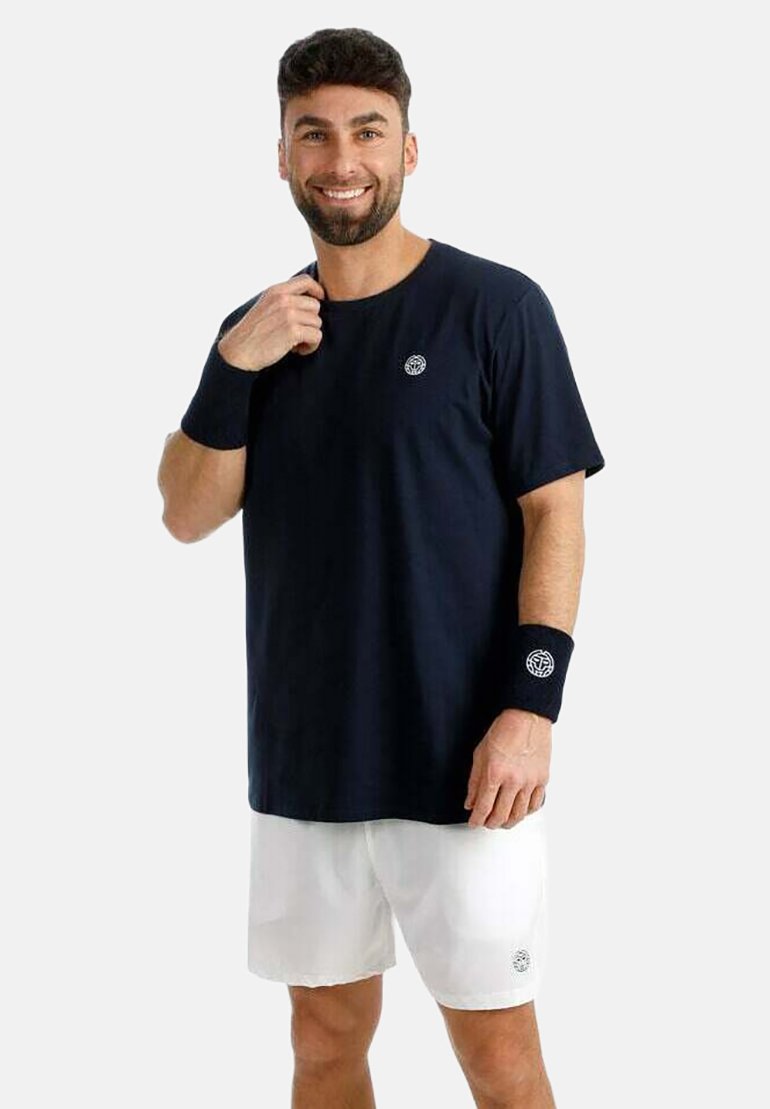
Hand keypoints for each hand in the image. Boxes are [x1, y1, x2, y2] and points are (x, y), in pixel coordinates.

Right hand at [217, 273, 325, 371]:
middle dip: (310, 321)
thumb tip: (310, 300)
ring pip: (317, 323)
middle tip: (298, 333)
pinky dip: (310, 346)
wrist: (239, 351)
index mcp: (276, 291)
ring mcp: (288, 314)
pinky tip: (298, 350)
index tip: (318, 302)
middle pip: (315, 306)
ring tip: (296, 343)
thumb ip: (284, 300)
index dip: (317, 290)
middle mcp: (283, 299)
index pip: (305, 280)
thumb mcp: (266, 306)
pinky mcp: (293, 331)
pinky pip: (316, 336)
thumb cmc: (254, 332)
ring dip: (310, 335)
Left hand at [464, 709, 549, 827]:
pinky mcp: (542, 779)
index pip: (483, 807)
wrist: (527, 717)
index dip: (476, 819)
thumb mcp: (480, 754)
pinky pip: (535, 804)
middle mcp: (514, 780)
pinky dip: (526, 813)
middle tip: (486, 823)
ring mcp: (530, 781)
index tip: (473, 822)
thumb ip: (474, 781)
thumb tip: (471, 802)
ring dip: (508, 822)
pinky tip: (519, 811)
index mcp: (495, 773)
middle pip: (501, 815)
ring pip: (519, 814)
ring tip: (501, 821)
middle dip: (490, 823)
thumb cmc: (504, 730)